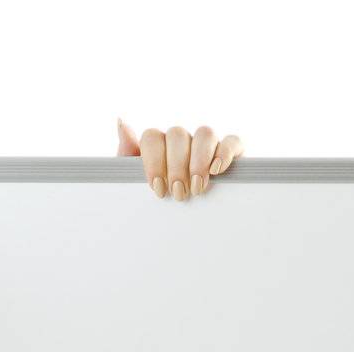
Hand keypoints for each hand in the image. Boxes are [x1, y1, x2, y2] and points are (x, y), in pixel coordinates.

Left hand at [116, 118, 243, 201]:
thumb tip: (121, 121)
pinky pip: (232, 141)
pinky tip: (217, 170)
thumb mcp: (136, 183)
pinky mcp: (231, 152)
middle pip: (177, 135)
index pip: (152, 136)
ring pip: (205, 134)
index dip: (153, 161)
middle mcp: (182, 140)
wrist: (183, 228)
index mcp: (158, 146)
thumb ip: (127, 154)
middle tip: (178, 193)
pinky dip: (224, 153)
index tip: (157, 187)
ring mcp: (207, 144)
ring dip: (199, 161)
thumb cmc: (160, 200)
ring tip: (197, 188)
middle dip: (176, 166)